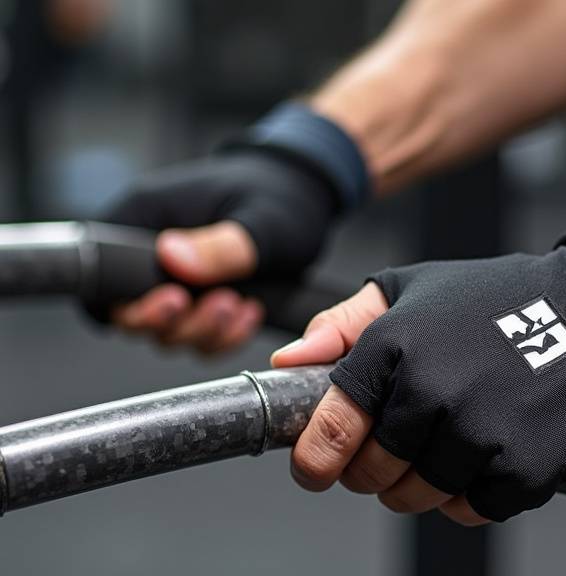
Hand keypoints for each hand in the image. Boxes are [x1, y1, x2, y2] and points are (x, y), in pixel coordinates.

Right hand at [105, 151, 336, 353]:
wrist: (306, 191)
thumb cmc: (280, 191)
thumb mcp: (261, 220)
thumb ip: (220, 245)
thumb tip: (171, 257)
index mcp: (144, 216)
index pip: (102, 276)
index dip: (131, 305)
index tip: (176, 302)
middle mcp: (151, 248)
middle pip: (132, 314)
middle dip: (178, 322)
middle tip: (222, 304)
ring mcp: (176, 276)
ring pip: (168, 329)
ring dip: (204, 330)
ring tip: (240, 305)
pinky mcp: (200, 294)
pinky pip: (198, 333)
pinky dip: (223, 335)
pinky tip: (250, 314)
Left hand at [273, 240, 565, 522]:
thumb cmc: (501, 299)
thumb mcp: (414, 290)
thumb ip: (343, 325)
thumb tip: (288, 365)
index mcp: (395, 346)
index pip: (331, 428)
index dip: (315, 459)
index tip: (317, 468)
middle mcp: (433, 392)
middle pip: (372, 475)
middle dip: (374, 471)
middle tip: (399, 449)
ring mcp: (480, 434)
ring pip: (418, 498)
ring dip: (421, 486)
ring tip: (447, 448)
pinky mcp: (522, 469)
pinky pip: (470, 511)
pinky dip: (471, 496)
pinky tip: (487, 455)